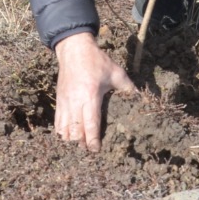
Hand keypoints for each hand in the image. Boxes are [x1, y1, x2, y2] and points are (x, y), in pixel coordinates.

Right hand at [54, 33, 134, 151]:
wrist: (74, 49)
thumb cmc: (96, 61)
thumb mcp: (116, 72)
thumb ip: (128, 87)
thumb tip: (141, 99)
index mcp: (90, 96)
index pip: (90, 124)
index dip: (93, 140)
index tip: (97, 150)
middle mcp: (75, 101)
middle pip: (75, 132)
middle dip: (82, 144)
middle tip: (90, 149)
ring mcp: (65, 102)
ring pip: (64, 130)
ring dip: (71, 140)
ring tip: (80, 146)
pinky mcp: (59, 101)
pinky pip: (57, 123)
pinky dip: (62, 133)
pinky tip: (69, 138)